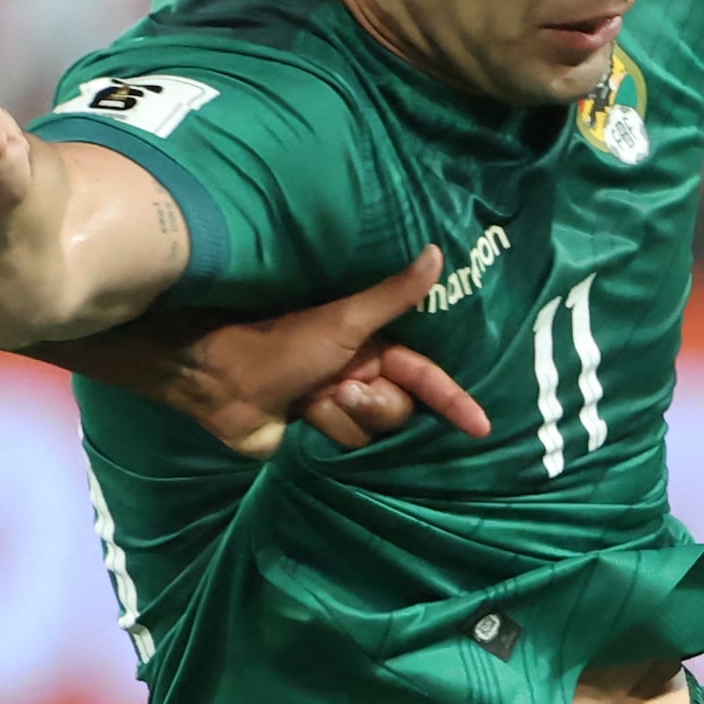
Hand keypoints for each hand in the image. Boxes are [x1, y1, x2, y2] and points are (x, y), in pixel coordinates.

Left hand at [179, 249, 500, 456]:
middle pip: (399, 411)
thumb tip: (437, 253)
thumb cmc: (280, 341)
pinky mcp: (318, 439)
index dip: (454, 403)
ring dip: (341, 416)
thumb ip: (395, 295)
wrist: (221, 379)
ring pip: (371, 434)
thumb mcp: (345, 319)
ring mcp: (339, 412)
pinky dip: (324, 434)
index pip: (427, 380)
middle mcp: (362, 381)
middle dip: (374, 403)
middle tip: (341, 387)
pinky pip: (345, 450)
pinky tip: (300, 420)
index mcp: (374, 351)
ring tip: (309, 400)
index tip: (481, 427)